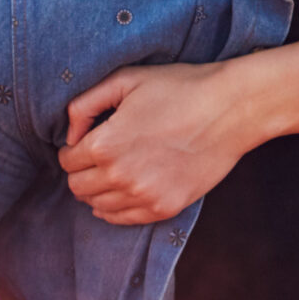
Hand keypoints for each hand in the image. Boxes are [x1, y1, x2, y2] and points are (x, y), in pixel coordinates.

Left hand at [59, 60, 261, 224]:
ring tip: (115, 170)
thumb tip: (70, 135)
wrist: (231, 109)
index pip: (67, 160)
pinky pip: (123, 219)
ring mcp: (144, 196)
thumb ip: (84, 105)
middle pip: (78, 187)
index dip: (73, 148)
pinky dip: (116, 207)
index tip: (87, 140)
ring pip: (97, 205)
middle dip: (82, 170)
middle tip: (99, 156)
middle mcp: (120, 176)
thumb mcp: (125, 80)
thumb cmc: (179, 88)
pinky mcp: (166, 208)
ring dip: (98, 189)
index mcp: (105, 144)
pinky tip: (126, 188)